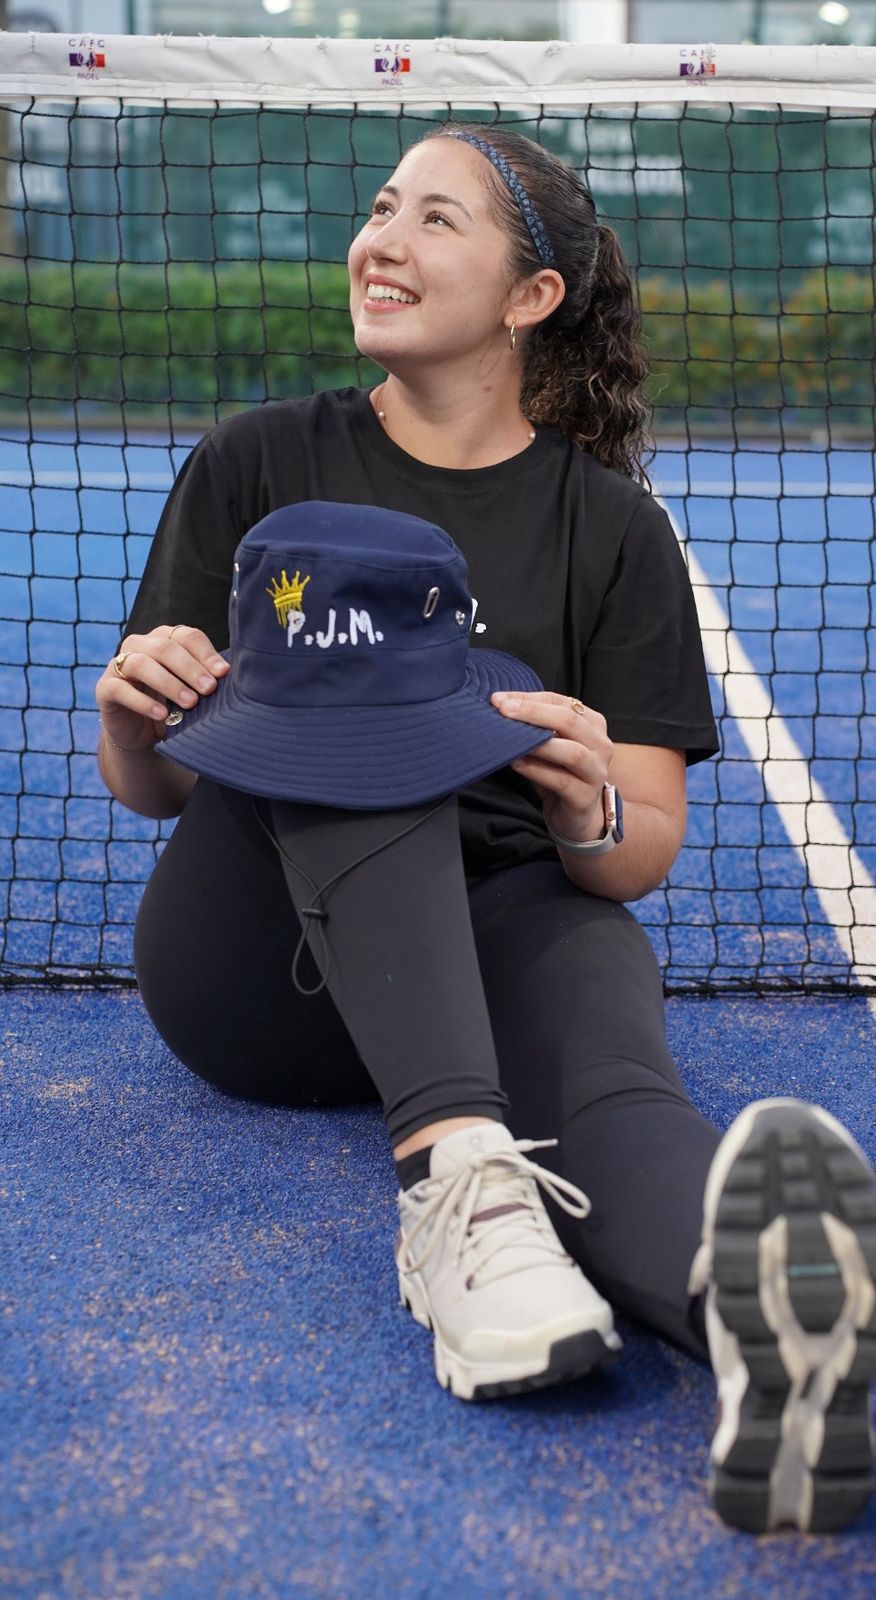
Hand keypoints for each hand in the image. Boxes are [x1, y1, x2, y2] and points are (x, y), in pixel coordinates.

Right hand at [96, 625, 229, 753]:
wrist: (141, 734)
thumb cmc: (172, 707)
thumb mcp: (191, 691)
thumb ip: (205, 680)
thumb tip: (230, 676)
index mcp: (164, 639)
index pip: (186, 636)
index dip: (205, 653)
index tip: (223, 673)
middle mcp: (139, 646)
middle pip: (165, 648)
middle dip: (190, 669)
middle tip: (209, 689)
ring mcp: (118, 665)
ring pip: (141, 664)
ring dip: (169, 684)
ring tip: (190, 703)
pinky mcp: (105, 688)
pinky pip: (120, 689)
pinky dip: (142, 702)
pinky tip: (161, 715)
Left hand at [491, 691, 611, 842]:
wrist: (577, 817)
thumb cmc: (560, 774)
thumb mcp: (550, 745)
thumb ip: (535, 726)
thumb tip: (500, 705)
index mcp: (592, 724)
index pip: (560, 702)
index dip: (529, 698)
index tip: (498, 699)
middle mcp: (600, 744)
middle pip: (569, 720)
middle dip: (532, 712)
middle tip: (502, 709)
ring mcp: (596, 771)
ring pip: (571, 752)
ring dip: (538, 743)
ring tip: (510, 737)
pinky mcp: (586, 796)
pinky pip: (561, 781)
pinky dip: (537, 770)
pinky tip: (517, 764)